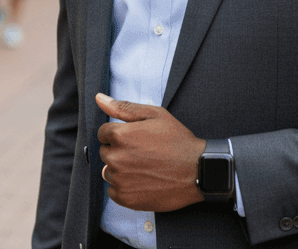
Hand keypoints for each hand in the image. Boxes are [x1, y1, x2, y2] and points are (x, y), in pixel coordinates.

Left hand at [96, 93, 205, 211]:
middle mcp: (115, 158)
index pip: (103, 133)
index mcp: (120, 135)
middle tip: (143, 153)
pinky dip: (125, 187)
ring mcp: (119, 180)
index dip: (120, 134)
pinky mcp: (125, 198)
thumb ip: (123, 107)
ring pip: (109, 172)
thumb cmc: (178, 141)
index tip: (136, 139)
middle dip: (119, 151)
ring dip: (121, 170)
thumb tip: (99, 98)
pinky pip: (113, 190)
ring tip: (145, 167)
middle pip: (105, 152)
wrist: (198, 171)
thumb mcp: (155, 115)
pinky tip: (143, 181)